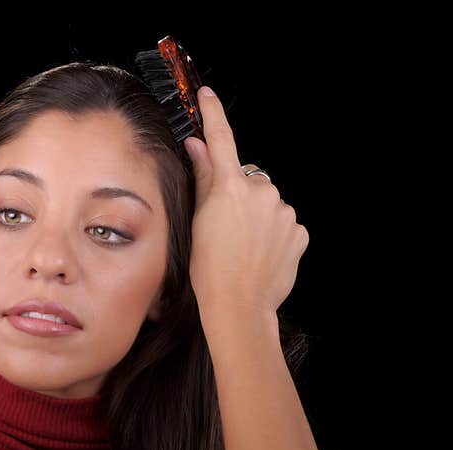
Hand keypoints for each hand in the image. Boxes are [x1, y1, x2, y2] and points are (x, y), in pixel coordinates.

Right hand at [184, 87, 308, 317]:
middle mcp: (262, 191)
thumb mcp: (197, 221)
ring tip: (243, 246)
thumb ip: (203, 179)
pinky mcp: (300, 232)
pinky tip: (260, 254)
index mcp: (230, 187)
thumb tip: (197, 147)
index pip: (220, 140)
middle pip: (249, 179)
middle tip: (223, 226)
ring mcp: (284, 212)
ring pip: (267, 202)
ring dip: (257, 216)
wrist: (238, 305)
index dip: (212, 115)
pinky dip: (273, 234)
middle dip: (238, 194)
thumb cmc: (209, 268)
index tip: (207, 94)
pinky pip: (284, 223)